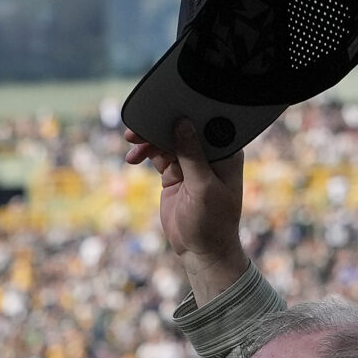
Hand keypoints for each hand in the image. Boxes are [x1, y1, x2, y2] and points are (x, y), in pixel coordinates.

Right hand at [121, 120, 247, 304]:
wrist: (200, 251)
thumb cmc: (212, 223)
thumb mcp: (203, 188)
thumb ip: (193, 155)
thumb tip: (182, 124)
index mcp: (226, 152)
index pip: (206, 122)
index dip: (185, 112)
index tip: (164, 106)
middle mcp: (209, 153)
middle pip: (183, 128)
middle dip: (160, 125)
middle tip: (138, 127)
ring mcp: (191, 163)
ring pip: (167, 140)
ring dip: (149, 139)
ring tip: (131, 142)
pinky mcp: (175, 174)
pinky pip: (158, 155)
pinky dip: (145, 153)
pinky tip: (133, 157)